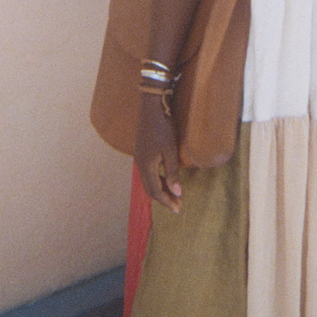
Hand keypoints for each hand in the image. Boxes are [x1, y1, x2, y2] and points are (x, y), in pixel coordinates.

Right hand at [134, 93, 181, 213]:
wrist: (151, 107)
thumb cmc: (163, 127)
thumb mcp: (170, 150)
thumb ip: (172, 172)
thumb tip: (177, 193)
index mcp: (146, 166)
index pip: (155, 191)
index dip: (167, 201)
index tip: (178, 209)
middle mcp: (140, 164)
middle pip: (150, 188)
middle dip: (163, 198)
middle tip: (177, 205)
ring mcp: (139, 157)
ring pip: (148, 181)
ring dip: (160, 189)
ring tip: (173, 194)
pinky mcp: (141, 151)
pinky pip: (148, 172)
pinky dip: (157, 179)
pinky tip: (165, 178)